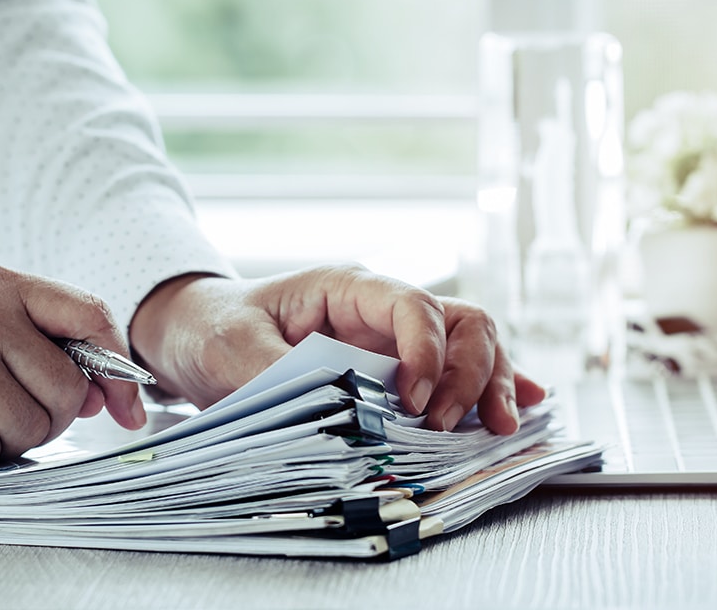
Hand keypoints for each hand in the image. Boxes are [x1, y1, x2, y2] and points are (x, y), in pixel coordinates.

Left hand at [129, 264, 545, 432]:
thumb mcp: (233, 348)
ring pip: (471, 346)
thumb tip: (338, 420)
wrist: (196, 333)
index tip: (416, 404)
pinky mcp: (394, 370)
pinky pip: (455, 372)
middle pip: (462, 322)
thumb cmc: (214, 328)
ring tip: (500, 428)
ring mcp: (393, 339)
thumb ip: (279, 375)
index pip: (413, 306)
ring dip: (491, 383)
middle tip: (454, 425)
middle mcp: (382, 311)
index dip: (428, 353)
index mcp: (348, 289)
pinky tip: (520, 408)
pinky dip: (489, 387)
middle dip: (473, 371)